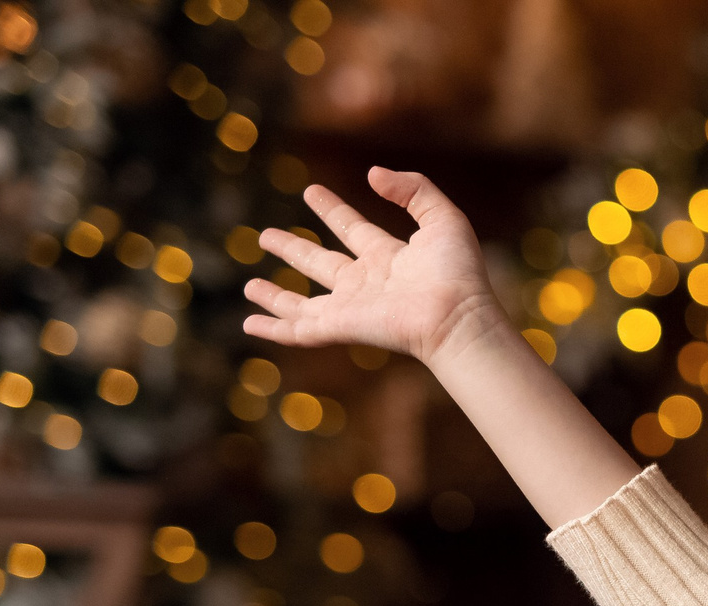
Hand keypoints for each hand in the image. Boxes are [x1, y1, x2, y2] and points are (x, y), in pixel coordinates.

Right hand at [244, 167, 497, 365]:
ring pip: (303, 303)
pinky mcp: (340, 327)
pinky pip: (299, 330)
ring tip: (250, 286)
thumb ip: (413, 190)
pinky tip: (249, 323)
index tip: (311, 192)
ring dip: (275, 296)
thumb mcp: (443, 218)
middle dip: (293, 250)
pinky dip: (272, 328)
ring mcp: (351, 308)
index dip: (331, 210)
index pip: (353, 229)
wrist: (457, 317)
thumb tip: (373, 174)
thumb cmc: (458, 273)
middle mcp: (366, 284)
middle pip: (320, 264)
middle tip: (266, 236)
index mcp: (389, 257)